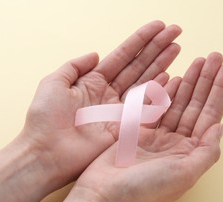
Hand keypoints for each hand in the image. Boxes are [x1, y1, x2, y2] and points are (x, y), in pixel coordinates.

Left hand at [21, 21, 181, 185]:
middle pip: (138, 66)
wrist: (46, 153)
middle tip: (176, 32)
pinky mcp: (125, 127)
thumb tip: (95, 53)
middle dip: (157, 48)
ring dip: (162, 65)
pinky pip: (146, 107)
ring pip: (145, 82)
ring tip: (177, 48)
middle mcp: (109, 94)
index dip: (141, 41)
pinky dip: (159, 93)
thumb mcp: (54, 83)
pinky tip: (171, 77)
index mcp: (93, 81)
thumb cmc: (45, 119)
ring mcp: (119, 111)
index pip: (123, 56)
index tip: (158, 26)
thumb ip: (74, 66)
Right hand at [71, 52, 222, 201]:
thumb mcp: (184, 175)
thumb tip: (220, 127)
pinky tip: (174, 77)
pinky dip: (165, 92)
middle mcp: (177, 144)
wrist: (104, 195)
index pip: (209, 116)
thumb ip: (206, 152)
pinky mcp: (138, 131)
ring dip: (189, 82)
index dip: (219, 91)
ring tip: (199, 61)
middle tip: (214, 56)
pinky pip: (155, 107)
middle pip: (196, 105)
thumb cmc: (144, 189)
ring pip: (178, 103)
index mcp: (190, 153)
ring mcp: (157, 136)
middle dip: (205, 81)